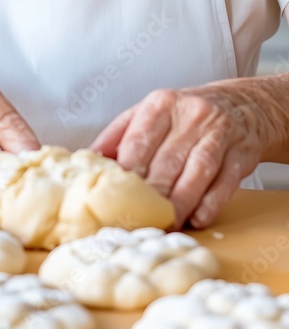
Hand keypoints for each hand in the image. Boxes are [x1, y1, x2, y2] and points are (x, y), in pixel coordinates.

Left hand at [90, 84, 266, 228]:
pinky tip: (196, 218)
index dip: (127, 175)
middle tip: (138, 221)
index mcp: (161, 104)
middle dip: (152, 196)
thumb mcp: (148, 113)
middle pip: (167, 162)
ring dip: (180, 204)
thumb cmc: (184, 115)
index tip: (116, 200)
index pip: (138, 143)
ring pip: (197, 173)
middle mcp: (191, 115)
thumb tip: (86, 161)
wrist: (241, 106)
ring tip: (166, 224)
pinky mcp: (242, 153)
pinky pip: (225, 183)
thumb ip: (118, 136)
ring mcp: (219, 133)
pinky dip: (209, 204)